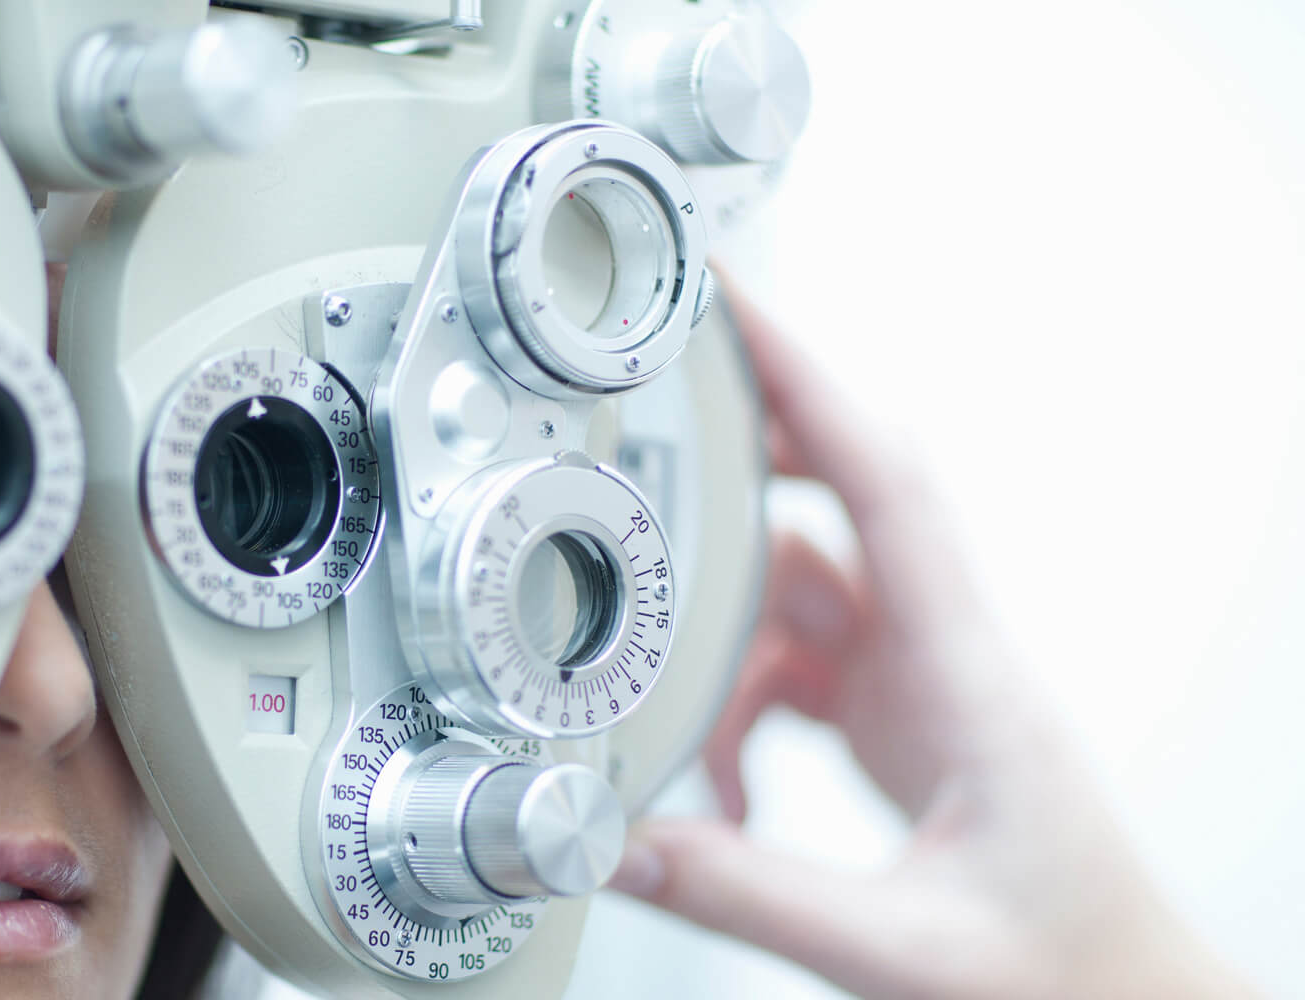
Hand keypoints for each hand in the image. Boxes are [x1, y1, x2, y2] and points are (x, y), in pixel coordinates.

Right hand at [608, 284, 1253, 999]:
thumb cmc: (1062, 969)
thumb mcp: (897, 950)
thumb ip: (745, 897)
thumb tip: (619, 845)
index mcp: (965, 672)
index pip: (884, 481)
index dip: (806, 377)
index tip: (728, 302)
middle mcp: (941, 650)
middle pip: (828, 496)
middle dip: (733, 462)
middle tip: (635, 440)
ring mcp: (918, 677)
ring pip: (789, 595)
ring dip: (718, 652)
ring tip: (682, 742)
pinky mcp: (893, 715)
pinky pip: (786, 670)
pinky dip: (734, 717)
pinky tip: (727, 802)